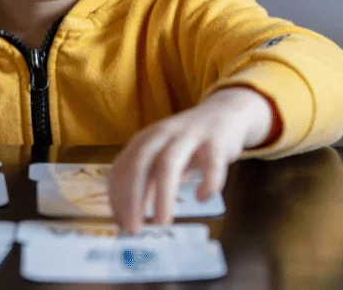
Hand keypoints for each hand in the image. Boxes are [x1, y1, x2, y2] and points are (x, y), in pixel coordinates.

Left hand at [108, 87, 274, 231]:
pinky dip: (206, 182)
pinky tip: (202, 197)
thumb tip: (129, 216)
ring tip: (162, 222)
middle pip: (140, 163)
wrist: (224, 113)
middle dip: (132, 197)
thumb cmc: (187, 143)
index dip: (118, 197)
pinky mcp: (215, 140)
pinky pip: (210, 162)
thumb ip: (147, 183)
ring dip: (163, 195)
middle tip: (133, 228)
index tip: (120, 223)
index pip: (122, 168)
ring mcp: (188, 135)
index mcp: (144, 140)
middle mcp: (162, 135)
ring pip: (169, 162)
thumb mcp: (161, 159)